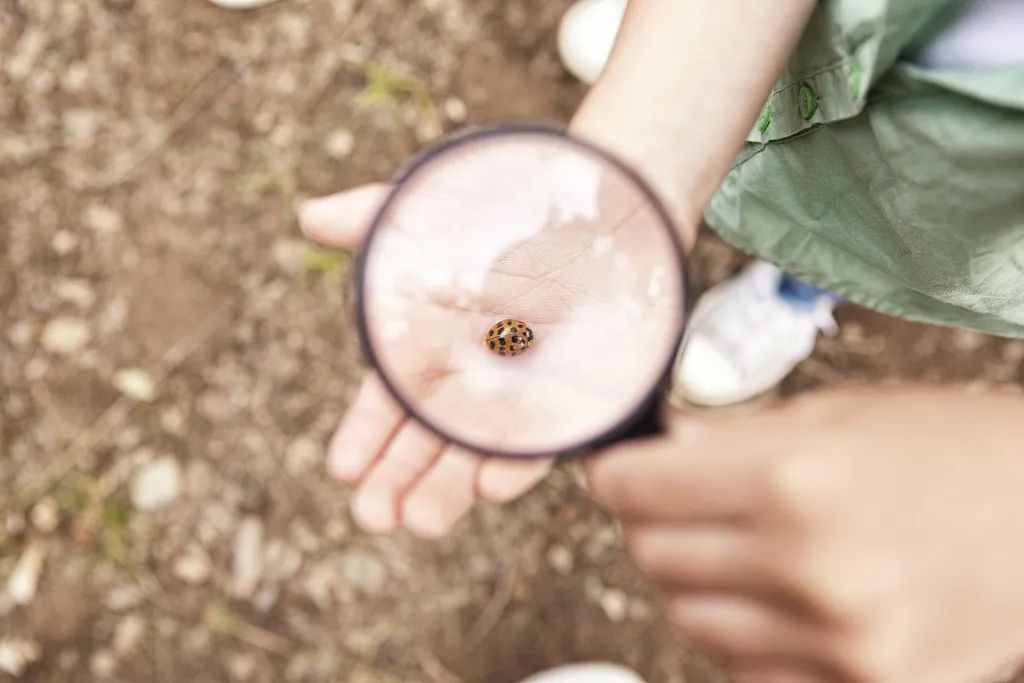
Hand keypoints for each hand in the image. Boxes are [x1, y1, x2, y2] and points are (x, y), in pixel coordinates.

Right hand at [299, 166, 677, 536]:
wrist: (592, 207)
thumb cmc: (503, 211)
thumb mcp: (428, 215)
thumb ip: (370, 219)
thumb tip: (307, 215)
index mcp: (425, 349)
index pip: (385, 407)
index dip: (364, 438)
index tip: (342, 469)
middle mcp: (465, 381)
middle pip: (423, 445)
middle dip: (397, 482)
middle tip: (375, 518)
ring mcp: (515, 396)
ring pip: (475, 455)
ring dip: (449, 491)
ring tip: (423, 523)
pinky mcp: (566, 401)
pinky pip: (540, 441)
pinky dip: (517, 464)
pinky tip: (493, 486)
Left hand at [586, 387, 1023, 682]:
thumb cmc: (944, 448)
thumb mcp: (833, 415)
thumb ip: (731, 441)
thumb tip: (656, 453)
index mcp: (791, 477)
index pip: (636, 489)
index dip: (616, 476)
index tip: (617, 471)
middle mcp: (805, 566)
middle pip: (650, 556)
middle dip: (649, 524)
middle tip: (674, 504)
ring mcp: (835, 640)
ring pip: (686, 619)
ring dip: (692, 581)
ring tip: (733, 549)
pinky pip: (744, 668)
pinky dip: (740, 634)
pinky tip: (774, 596)